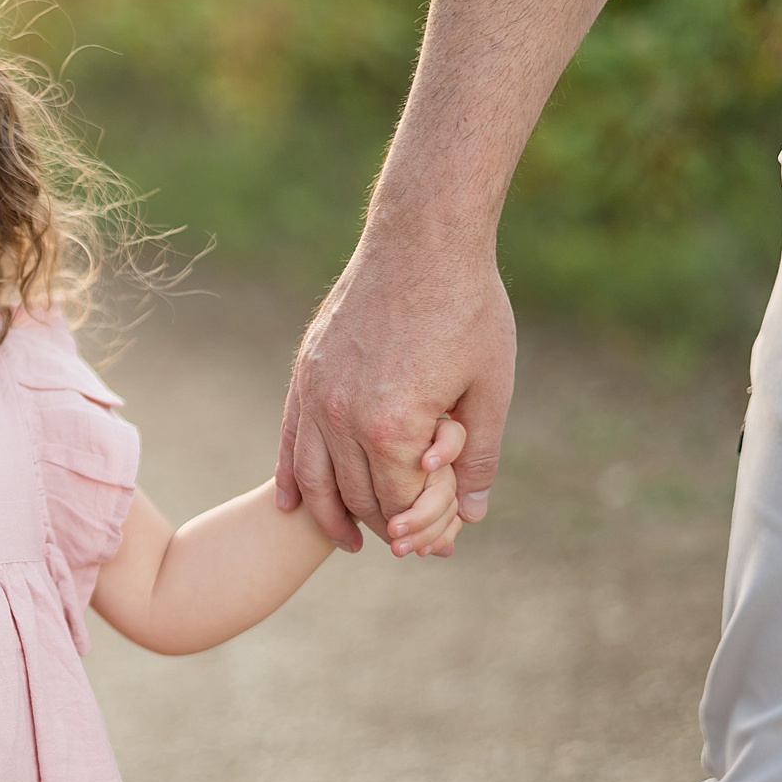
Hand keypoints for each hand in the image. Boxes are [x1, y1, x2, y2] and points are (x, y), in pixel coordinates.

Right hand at [276, 223, 514, 550]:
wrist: (423, 238)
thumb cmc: (468, 308)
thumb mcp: (490, 387)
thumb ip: (478, 456)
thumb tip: (471, 513)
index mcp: (393, 427)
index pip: (401, 503)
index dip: (423, 527)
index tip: (438, 542)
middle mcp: (343, 417)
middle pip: (358, 497)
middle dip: (383, 525)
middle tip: (403, 543)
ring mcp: (317, 394)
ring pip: (314, 478)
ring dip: (331, 516)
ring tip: (348, 541)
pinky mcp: (306, 374)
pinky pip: (290, 440)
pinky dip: (292, 478)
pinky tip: (293, 503)